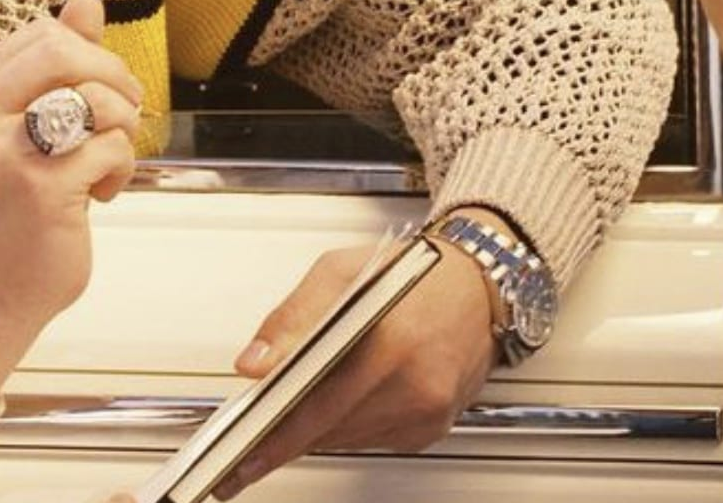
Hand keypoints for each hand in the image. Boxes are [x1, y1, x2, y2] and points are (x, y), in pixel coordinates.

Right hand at [0, 0, 140, 395]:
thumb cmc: (14, 197)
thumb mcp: (25, 119)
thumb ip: (57, 60)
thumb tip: (86, 0)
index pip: (45, 33)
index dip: (90, 56)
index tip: (96, 94)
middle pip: (66, 51)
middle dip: (113, 79)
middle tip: (118, 118)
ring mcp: (5, 151)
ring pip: (97, 99)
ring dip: (122, 129)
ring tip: (104, 161)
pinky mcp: (40, 188)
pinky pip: (111, 147)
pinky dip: (120, 169)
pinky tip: (99, 193)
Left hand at [213, 225, 495, 498]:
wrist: (478, 288)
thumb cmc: (413, 273)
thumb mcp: (340, 271)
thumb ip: (293, 317)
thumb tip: (256, 360)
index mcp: (390, 340)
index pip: (317, 399)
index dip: (276, 428)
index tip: (244, 445)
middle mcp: (414, 383)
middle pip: (330, 427)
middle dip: (282, 439)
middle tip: (245, 450)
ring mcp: (426, 411)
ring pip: (346, 438)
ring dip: (311, 431)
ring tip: (280, 417)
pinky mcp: (431, 428)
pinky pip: (371, 439)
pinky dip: (344, 426)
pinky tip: (335, 403)